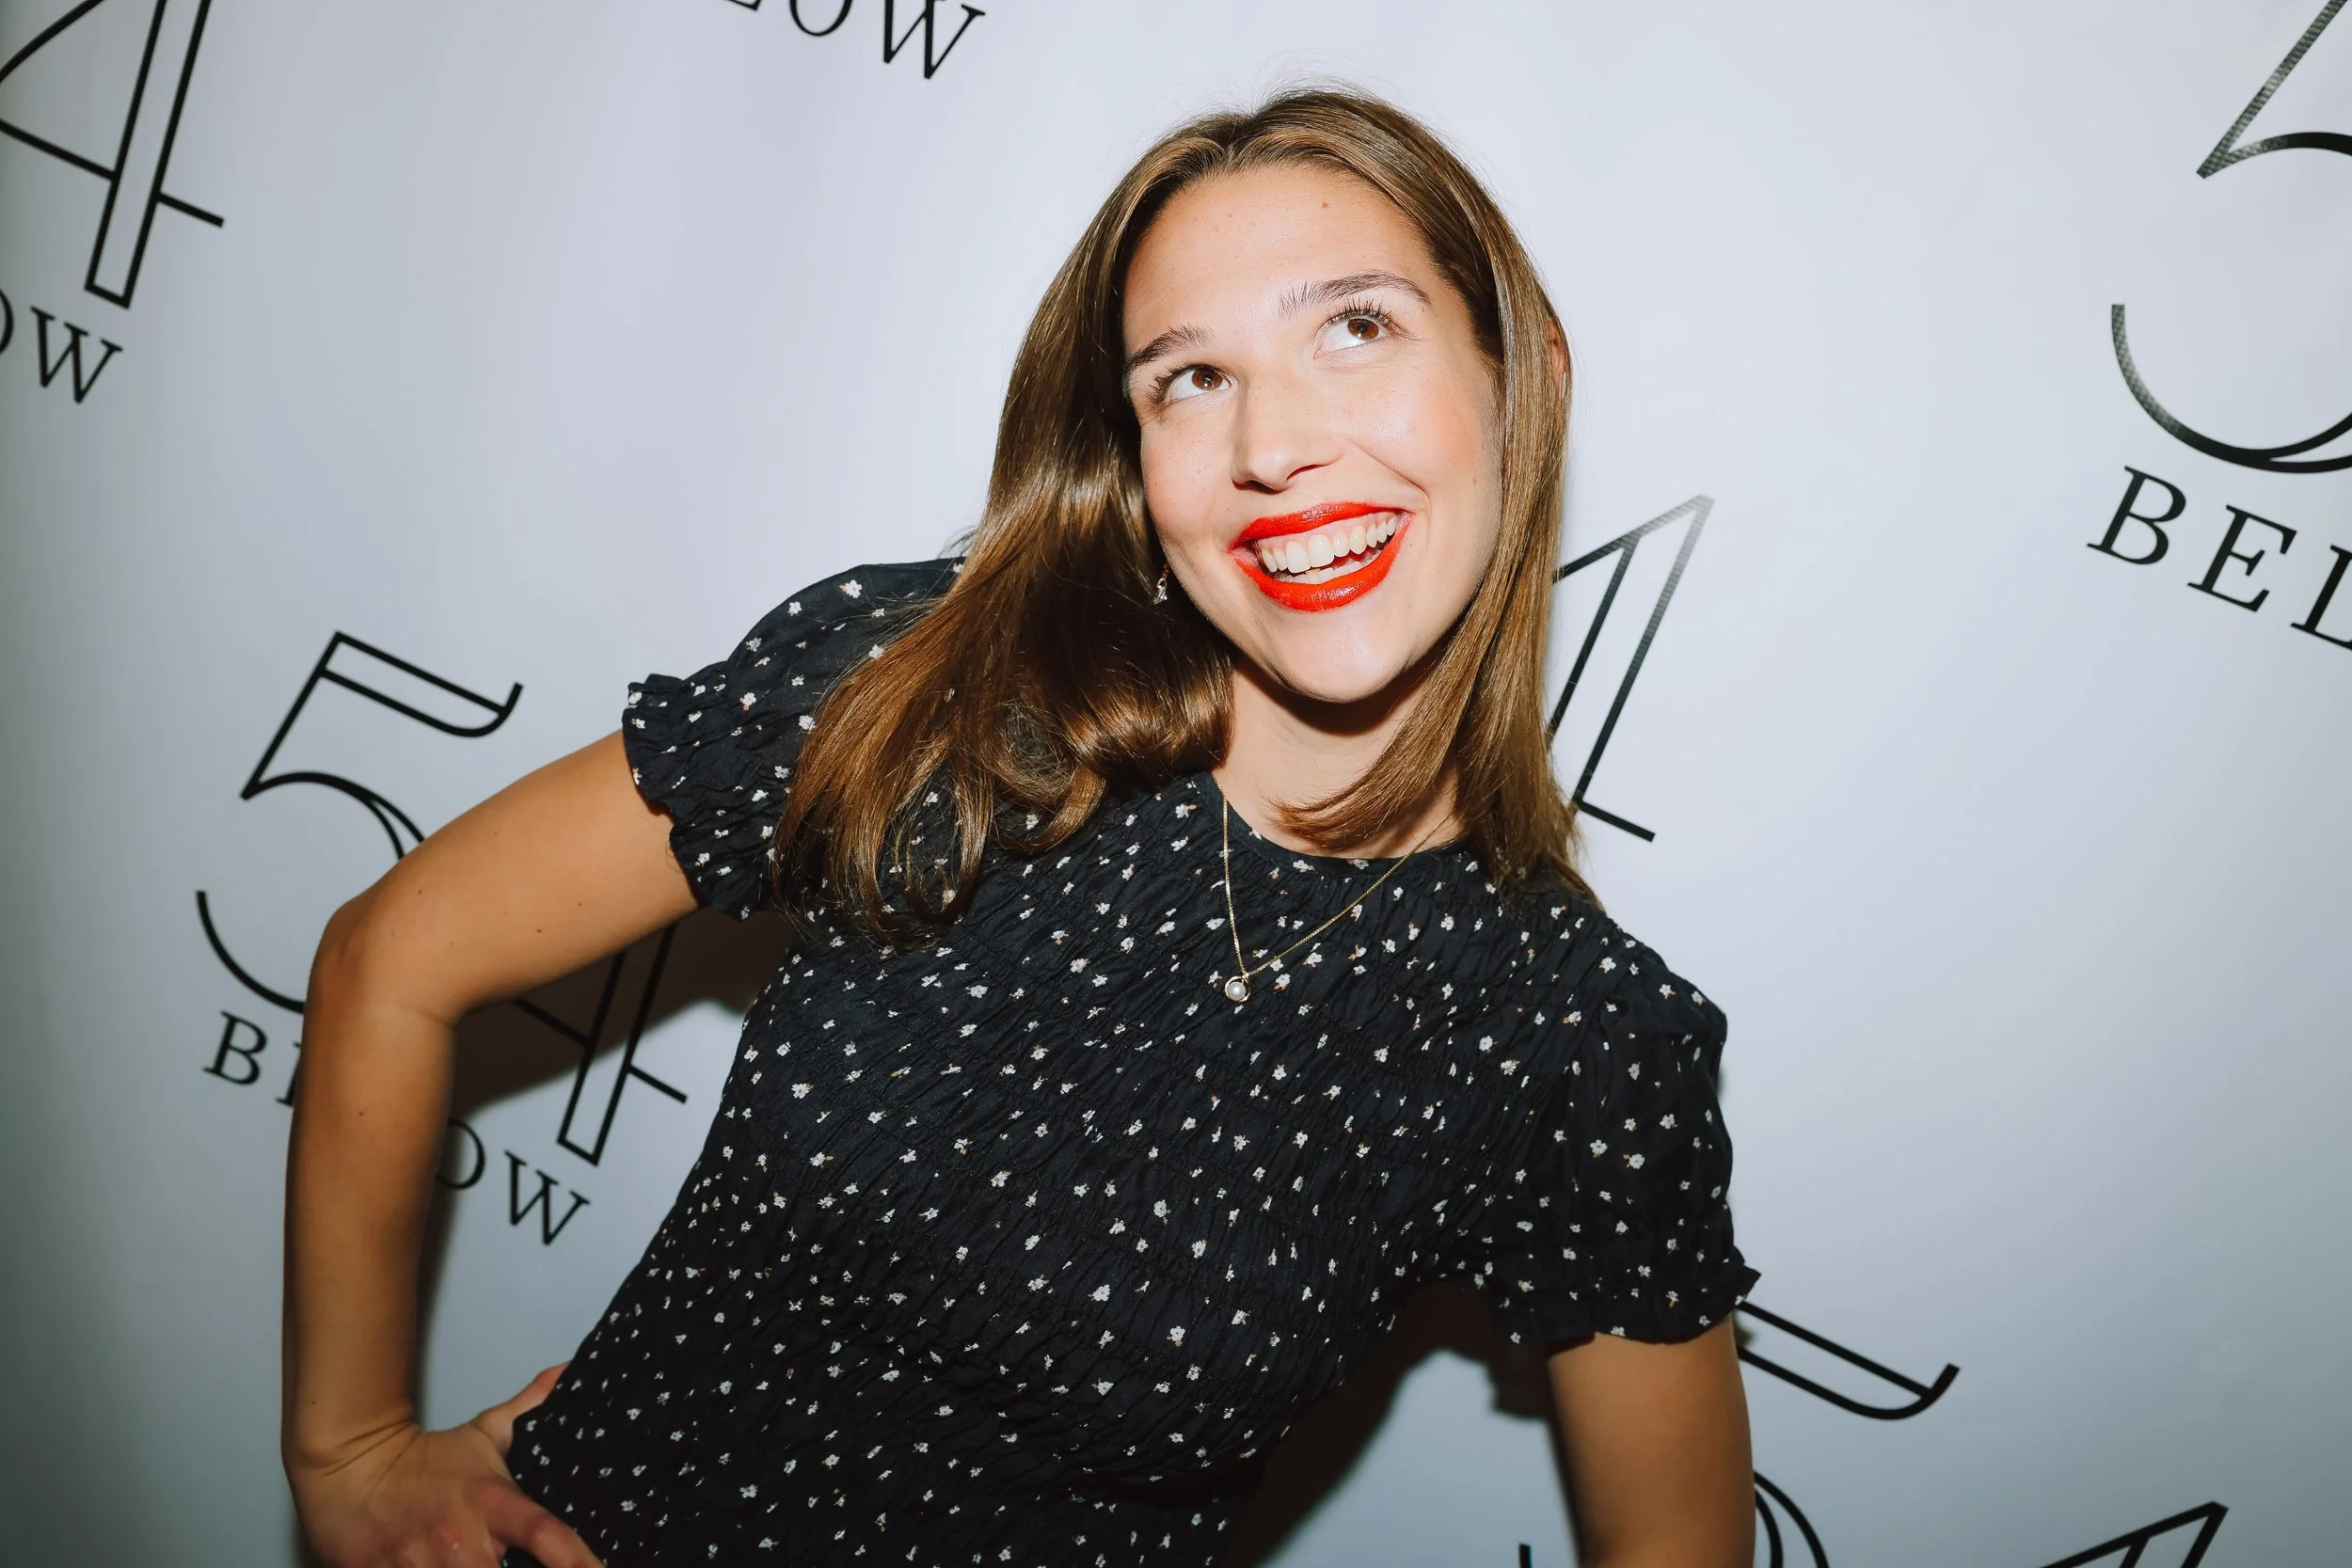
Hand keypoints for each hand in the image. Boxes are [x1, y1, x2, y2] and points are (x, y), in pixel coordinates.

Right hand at [291, 1364, 601, 1567]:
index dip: (578, 1560)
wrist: (347, 1466)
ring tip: (477, 1566)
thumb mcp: (483, 1432)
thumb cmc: (423, 1458)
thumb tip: (567, 1370)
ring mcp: (420, 1565)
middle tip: (521, 1567)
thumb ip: (530, 1407)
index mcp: (491, 1503)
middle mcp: (461, 1540)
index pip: (546, 1534)